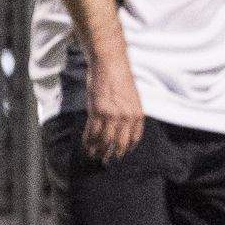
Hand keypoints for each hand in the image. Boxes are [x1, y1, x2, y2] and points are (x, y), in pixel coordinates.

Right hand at [84, 48, 144, 162]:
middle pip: (119, 143)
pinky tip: (86, 146)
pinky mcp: (96, 111)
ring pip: (104, 140)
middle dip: (112, 154)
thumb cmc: (121, 79)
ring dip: (98, 150)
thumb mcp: (132, 98)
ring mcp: (111, 115)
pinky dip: (88, 141)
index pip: (134, 138)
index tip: (122, 153)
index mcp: (138, 114)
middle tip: (106, 160)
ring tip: (94, 156)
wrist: (110, 64)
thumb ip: (129, 114)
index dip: (127, 148)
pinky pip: (92, 132)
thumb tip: (123, 129)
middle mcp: (126, 117)